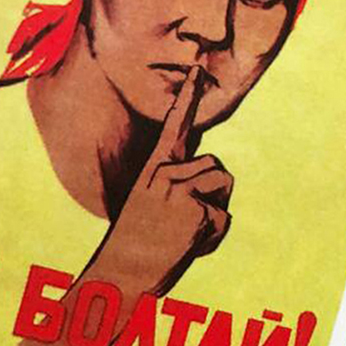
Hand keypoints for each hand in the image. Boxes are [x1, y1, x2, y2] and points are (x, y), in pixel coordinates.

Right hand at [93, 65, 233, 295]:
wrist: (121, 275)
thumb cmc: (139, 243)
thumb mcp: (153, 204)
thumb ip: (179, 184)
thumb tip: (213, 176)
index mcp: (153, 169)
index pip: (174, 126)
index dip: (187, 97)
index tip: (198, 70)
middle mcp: (165, 173)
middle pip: (217, 168)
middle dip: (213, 194)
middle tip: (181, 222)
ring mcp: (180, 191)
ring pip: (224, 187)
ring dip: (214, 213)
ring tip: (183, 231)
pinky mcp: (196, 211)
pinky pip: (224, 219)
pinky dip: (213, 238)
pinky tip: (187, 246)